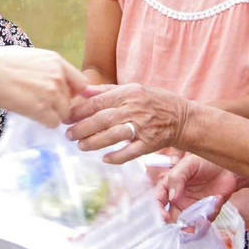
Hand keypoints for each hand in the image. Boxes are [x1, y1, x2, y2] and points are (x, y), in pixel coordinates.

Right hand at [0, 47, 86, 126]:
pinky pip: (54, 123)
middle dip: (59, 105)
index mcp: (56, 61)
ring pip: (64, 113)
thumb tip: (46, 72)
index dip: (72, 92)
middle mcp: (58, 76)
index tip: (62, 97)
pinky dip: (44, 123)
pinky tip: (31, 116)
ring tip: (34, 110)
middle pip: (71, 100)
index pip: (80, 83)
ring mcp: (52, 93)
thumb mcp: (28, 54)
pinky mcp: (42, 109)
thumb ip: (44, 65)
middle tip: (42, 105)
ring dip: (52, 115)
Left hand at [64, 83, 193, 162]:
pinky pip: (130, 152)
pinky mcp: (150, 143)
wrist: (182, 118)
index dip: (78, 111)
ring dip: (94, 142)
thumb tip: (83, 91)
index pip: (97, 102)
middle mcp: (134, 109)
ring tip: (81, 146)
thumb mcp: (133, 89)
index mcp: (128, 94)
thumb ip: (107, 91)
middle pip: (101, 119)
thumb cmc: (154, 102)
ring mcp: (142, 127)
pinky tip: (105, 159)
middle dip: (81, 128)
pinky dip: (116, 157)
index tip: (66, 117)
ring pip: (113, 136)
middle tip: (68, 135)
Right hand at [160, 153, 245, 221]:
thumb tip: (171, 197)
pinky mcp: (206, 213)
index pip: (158, 201)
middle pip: (169, 217)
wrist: (228, 167)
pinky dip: (201, 226)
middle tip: (176, 228)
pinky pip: (201, 224)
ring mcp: (192, 208)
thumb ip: (176, 178)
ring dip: (186, 229)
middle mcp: (178, 200)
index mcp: (170, 187)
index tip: (163, 216)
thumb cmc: (206, 161)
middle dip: (170, 225)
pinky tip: (204, 222)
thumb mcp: (188, 164)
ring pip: (184, 224)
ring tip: (190, 229)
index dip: (157, 210)